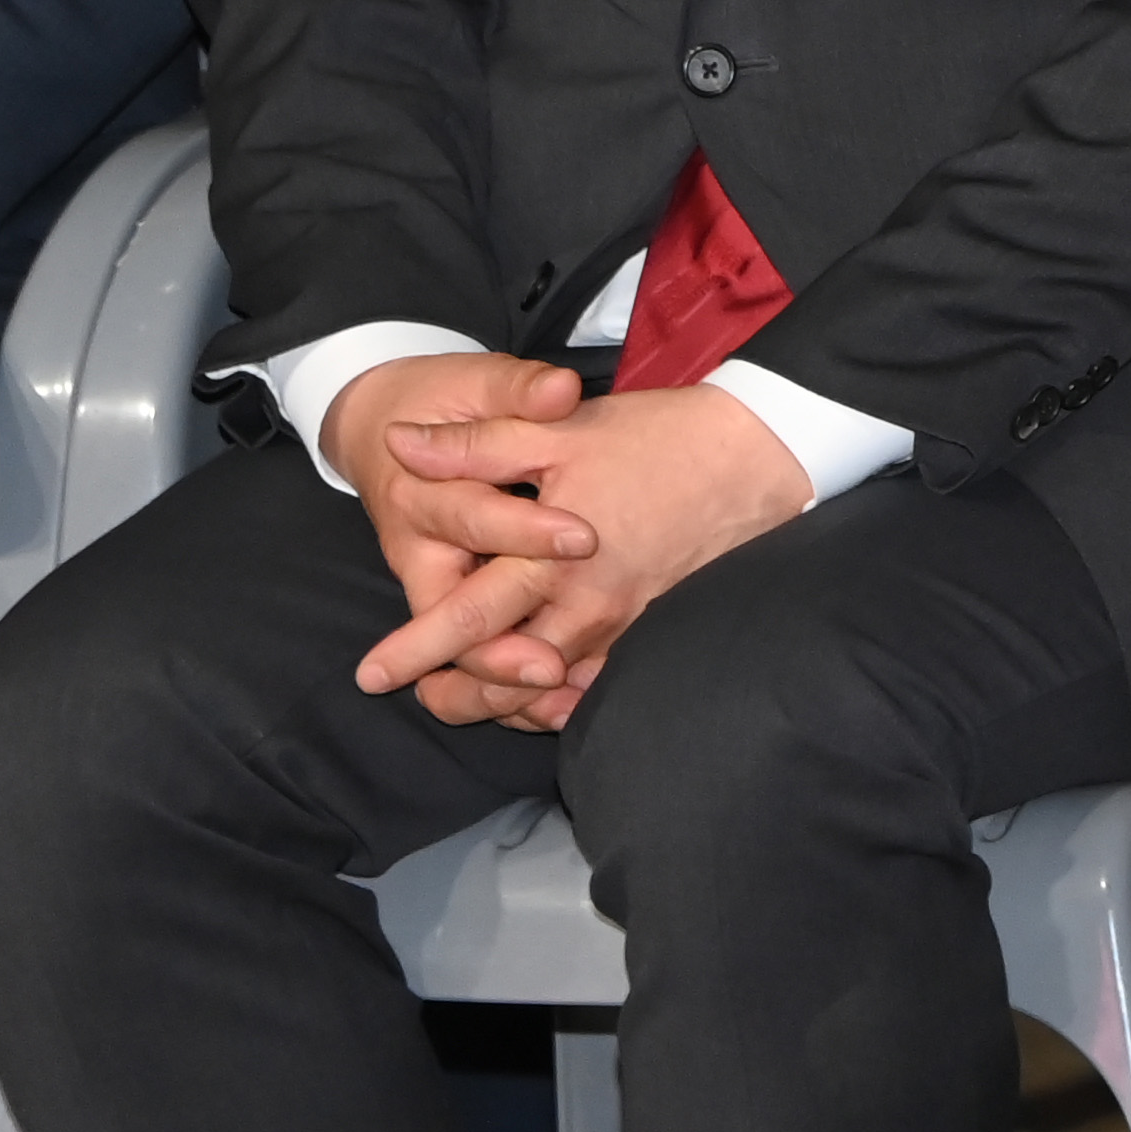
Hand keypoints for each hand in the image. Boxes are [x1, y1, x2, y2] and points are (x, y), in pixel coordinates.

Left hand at [351, 379, 812, 728]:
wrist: (761, 454)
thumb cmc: (659, 438)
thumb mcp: (560, 430)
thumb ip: (476, 445)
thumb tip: (399, 444)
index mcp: (553, 560)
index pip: (469, 619)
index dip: (415, 650)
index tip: (369, 676)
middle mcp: (587, 608)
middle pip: (505, 678)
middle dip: (456, 695)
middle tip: (418, 696)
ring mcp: (625, 626)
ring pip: (550, 690)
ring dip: (504, 700)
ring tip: (469, 698)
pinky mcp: (654, 628)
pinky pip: (597, 683)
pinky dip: (562, 697)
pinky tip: (545, 690)